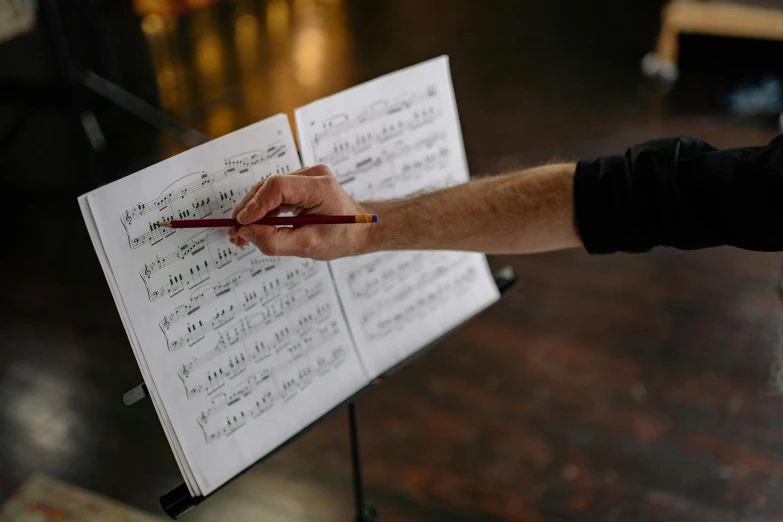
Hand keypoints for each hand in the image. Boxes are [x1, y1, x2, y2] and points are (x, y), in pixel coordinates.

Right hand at [228, 165, 371, 259]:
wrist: (359, 230)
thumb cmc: (341, 238)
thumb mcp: (309, 246)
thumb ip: (276, 241)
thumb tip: (246, 232)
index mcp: (320, 187)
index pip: (278, 186)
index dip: (256, 205)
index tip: (242, 225)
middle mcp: (313, 175)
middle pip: (269, 186)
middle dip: (249, 211)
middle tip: (234, 234)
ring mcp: (306, 177)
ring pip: (268, 190)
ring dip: (252, 212)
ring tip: (239, 235)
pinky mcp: (300, 184)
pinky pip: (274, 194)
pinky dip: (262, 211)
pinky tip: (252, 227)